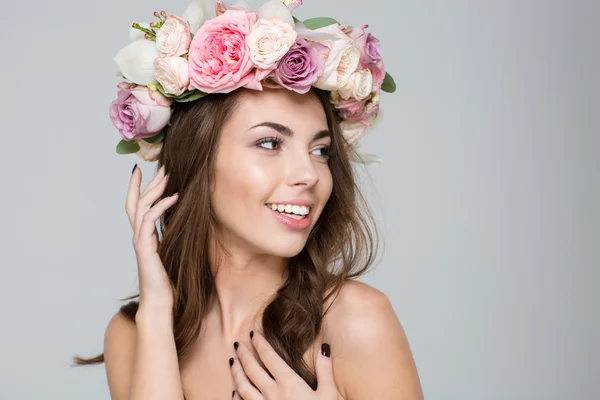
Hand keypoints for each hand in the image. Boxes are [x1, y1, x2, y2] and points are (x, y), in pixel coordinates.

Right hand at [125, 164, 178, 310]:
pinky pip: (150, 220)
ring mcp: (139, 240)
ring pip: (141, 206)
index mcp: (143, 235)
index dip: (134, 187)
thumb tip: (181, 223)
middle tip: (162, 166)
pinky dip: (162, 205)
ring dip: (155, 189)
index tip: (140, 169)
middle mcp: (138, 235)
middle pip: (137, 200)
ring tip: (168, 175)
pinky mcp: (144, 247)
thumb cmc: (165, 281)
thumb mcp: (169, 253)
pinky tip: (174, 197)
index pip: (134, 205)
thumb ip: (169, 237)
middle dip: (149, 182)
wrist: (159, 302)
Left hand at [230, 331, 337, 399]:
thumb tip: (324, 347)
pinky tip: (234, 393)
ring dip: (236, 373)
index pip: (269, 357)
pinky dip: (236, 398)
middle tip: (237, 344)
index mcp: (289, 383)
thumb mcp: (330, 394)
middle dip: (243, 355)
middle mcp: (273, 393)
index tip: (253, 334)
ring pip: (242, 387)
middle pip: (252, 369)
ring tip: (232, 362)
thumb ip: (325, 370)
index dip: (260, 344)